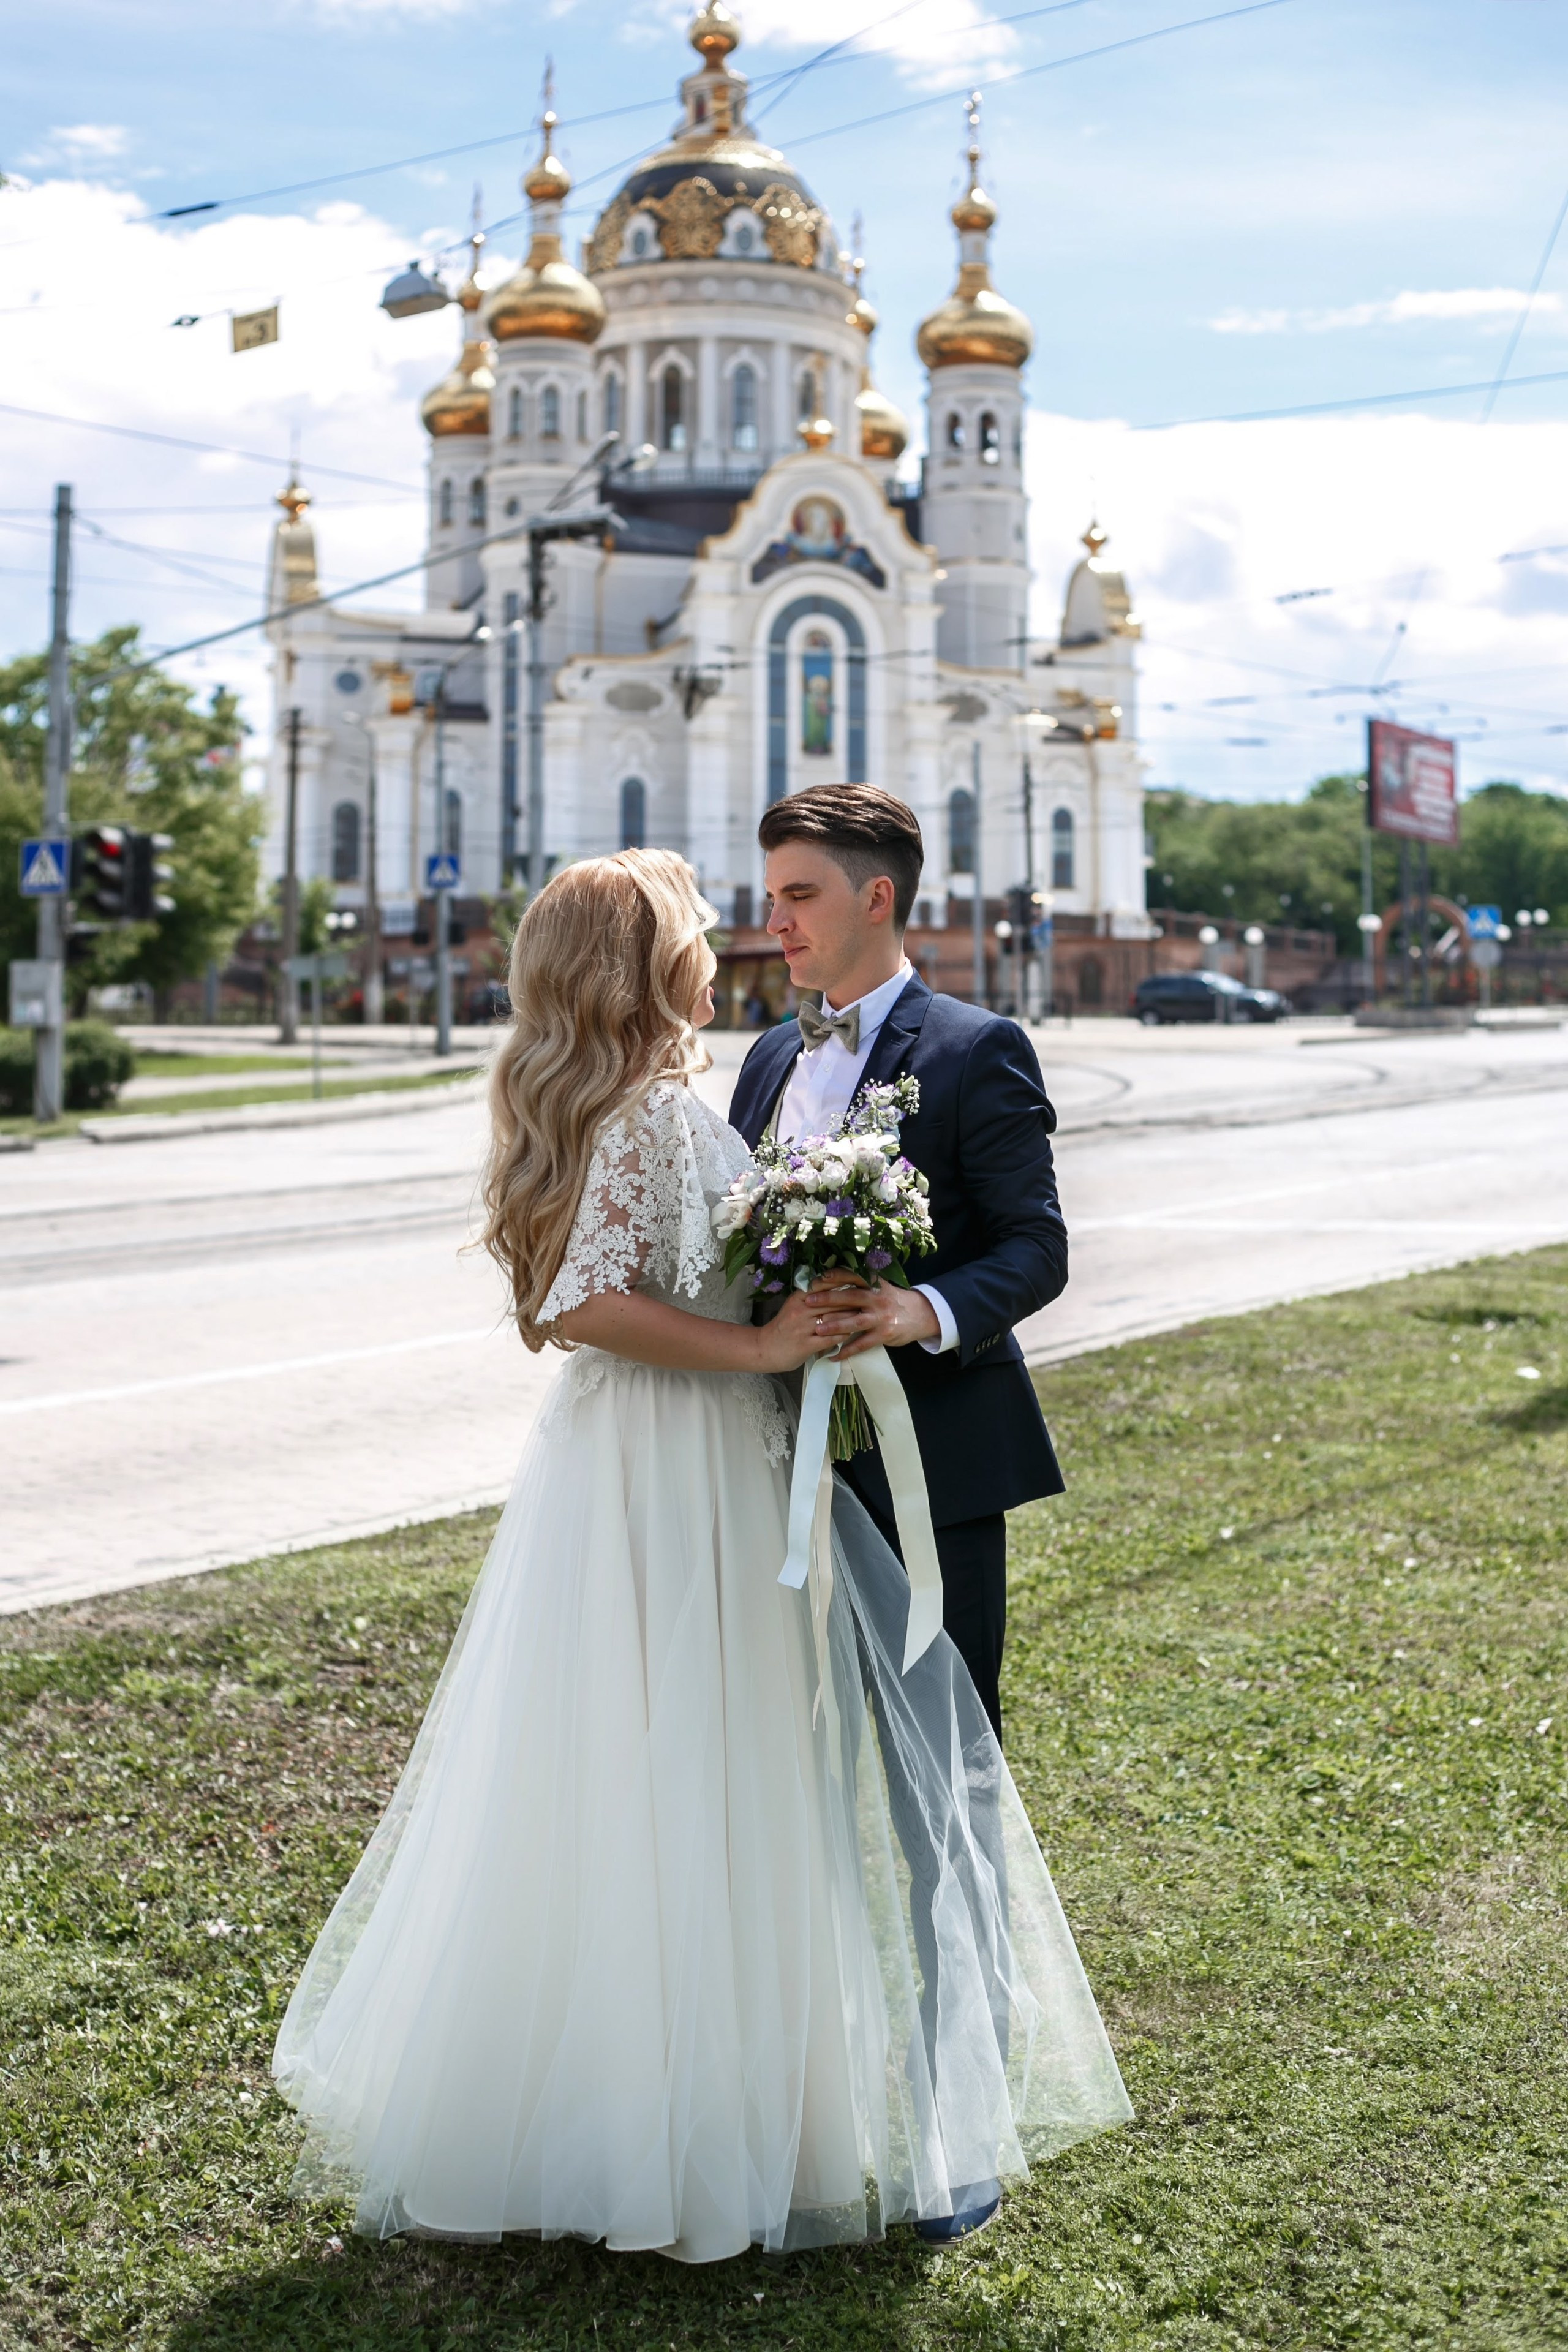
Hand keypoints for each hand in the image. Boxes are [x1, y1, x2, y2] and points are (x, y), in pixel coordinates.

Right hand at [753, 1287, 856, 1373]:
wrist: (765, 1348)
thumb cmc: (783, 1326)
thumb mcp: (794, 1305)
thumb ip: (811, 1295)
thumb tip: (835, 1284)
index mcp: (798, 1298)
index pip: (823, 1284)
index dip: (842, 1281)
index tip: (858, 1280)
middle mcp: (801, 1310)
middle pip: (833, 1302)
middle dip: (852, 1301)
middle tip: (868, 1300)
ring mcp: (803, 1328)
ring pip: (834, 1319)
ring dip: (851, 1318)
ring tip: (863, 1316)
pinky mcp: (806, 1345)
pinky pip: (830, 1338)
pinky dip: (843, 1335)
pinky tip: (851, 1333)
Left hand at [805, 1272, 939, 1358]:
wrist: (920, 1315)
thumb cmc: (892, 1299)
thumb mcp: (881, 1285)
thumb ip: (861, 1283)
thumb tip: (831, 1277)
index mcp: (876, 1283)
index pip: (853, 1275)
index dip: (835, 1276)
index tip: (818, 1278)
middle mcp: (878, 1298)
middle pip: (850, 1297)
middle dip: (828, 1299)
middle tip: (809, 1301)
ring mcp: (881, 1317)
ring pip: (855, 1322)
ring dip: (835, 1326)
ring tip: (817, 1329)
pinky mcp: (884, 1335)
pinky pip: (862, 1344)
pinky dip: (847, 1351)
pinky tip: (834, 1355)